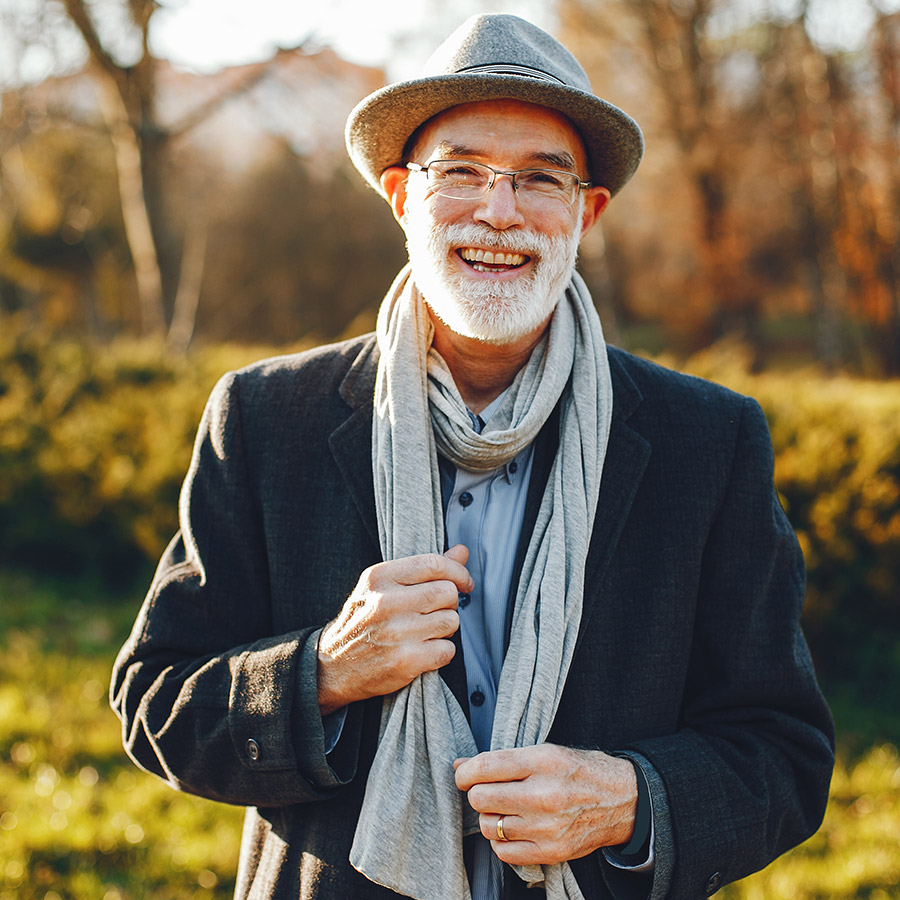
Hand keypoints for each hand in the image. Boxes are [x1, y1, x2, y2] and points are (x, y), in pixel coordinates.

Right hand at [316, 545, 472, 714]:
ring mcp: (396, 632)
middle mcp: (387, 602)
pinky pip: (448, 650)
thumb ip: (425, 568)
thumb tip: (462, 551)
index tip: (465, 583)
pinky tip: (423, 651)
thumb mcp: (384, 587)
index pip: (434, 563)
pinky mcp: (406, 661)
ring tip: (426, 632)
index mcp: (380, 577)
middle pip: (448, 593)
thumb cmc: (363, 621)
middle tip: (436, 612)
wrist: (333, 666)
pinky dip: (442, 652)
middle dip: (450, 603)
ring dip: (446, 629)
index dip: (458, 572)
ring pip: (451, 621)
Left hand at [454, 744, 637, 865]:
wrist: (622, 800)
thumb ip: (503, 759)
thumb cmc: (580, 771)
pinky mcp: (551, 852)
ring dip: (490, 817)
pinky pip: (504, 851)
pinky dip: (501, 840)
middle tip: (489, 790)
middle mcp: (544, 795)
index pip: (486, 766)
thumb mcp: (545, 751)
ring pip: (489, 826)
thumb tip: (460, 766)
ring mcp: (547, 827)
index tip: (464, 774)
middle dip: (478, 793)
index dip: (466, 771)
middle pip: (481, 798)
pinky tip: (513, 827)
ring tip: (504, 808)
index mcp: (543, 761)